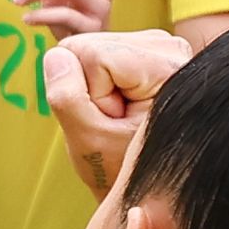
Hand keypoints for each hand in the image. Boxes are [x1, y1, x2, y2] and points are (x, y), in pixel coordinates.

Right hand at [43, 28, 193, 195]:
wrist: (150, 184)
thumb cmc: (121, 169)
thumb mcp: (88, 140)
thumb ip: (67, 96)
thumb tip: (56, 56)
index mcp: (166, 68)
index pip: (92, 53)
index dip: (87, 89)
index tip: (110, 119)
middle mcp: (172, 48)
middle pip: (92, 44)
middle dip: (89, 82)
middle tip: (114, 118)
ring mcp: (164, 47)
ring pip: (94, 46)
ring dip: (96, 81)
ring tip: (119, 115)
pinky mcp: (152, 50)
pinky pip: (101, 51)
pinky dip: (103, 78)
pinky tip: (123, 104)